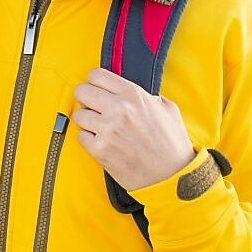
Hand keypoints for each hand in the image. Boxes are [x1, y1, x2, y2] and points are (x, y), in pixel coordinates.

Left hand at [72, 67, 196, 191]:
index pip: (96, 75)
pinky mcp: (100, 149)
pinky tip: (102, 142)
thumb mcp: (167, 109)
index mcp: (134, 95)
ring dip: (86, 120)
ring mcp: (107, 129)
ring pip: (79, 114)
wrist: (172, 176)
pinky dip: (89, 139)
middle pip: (81, 91)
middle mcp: (118, 108)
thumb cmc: (172, 144)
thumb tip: (128, 92)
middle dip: (85, 97)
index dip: (94, 82)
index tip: (97, 89)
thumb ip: (146, 96)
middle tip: (92, 106)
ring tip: (99, 126)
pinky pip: (81, 136)